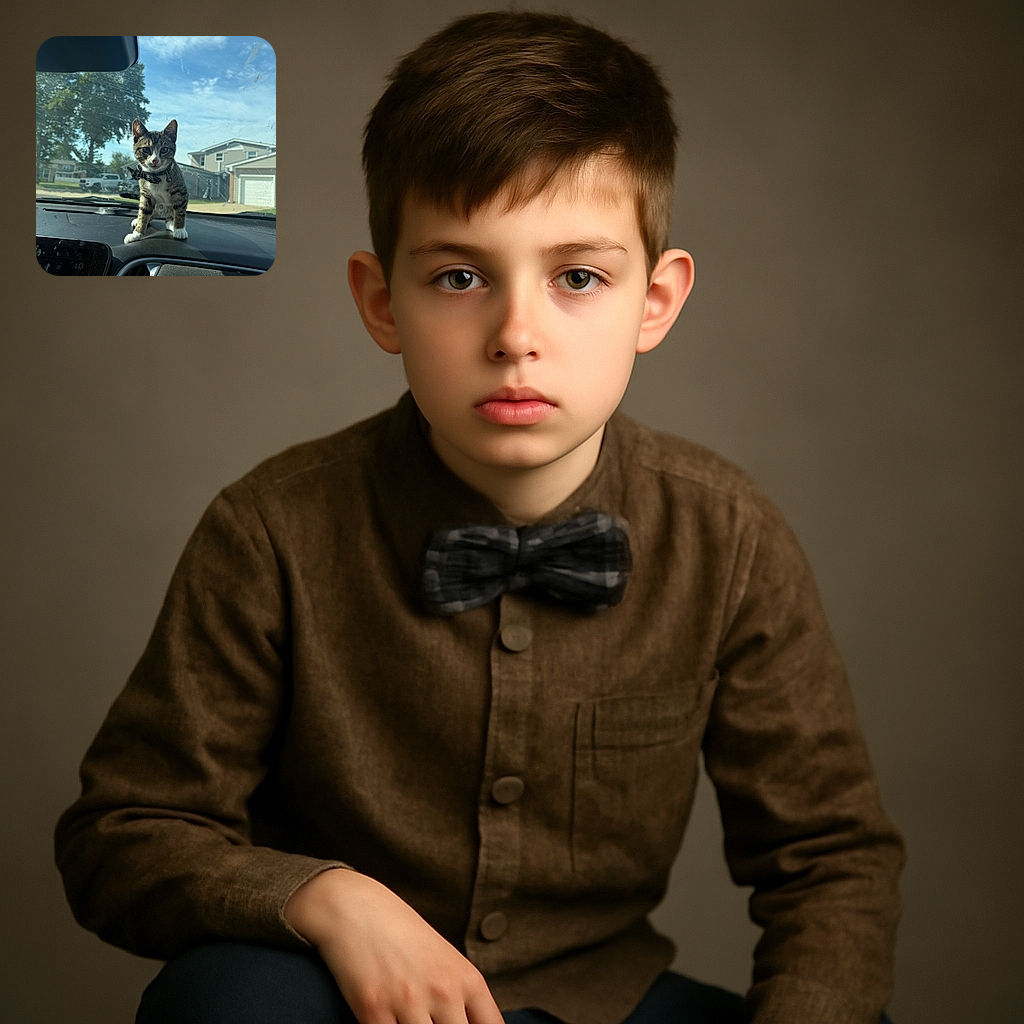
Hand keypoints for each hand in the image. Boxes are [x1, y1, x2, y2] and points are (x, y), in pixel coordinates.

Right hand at [285, 868, 502, 1023]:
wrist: (355, 908)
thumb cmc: (402, 933)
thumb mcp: (444, 959)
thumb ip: (460, 996)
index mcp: (466, 978)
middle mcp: (443, 992)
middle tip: (430, 1021)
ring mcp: (409, 1002)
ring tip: (406, 1018)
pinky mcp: (373, 1010)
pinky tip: (388, 1020)